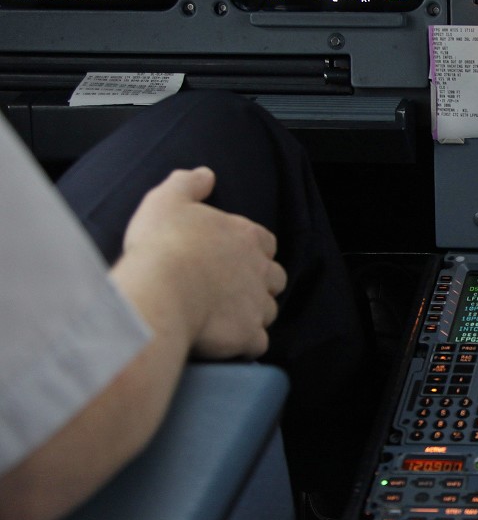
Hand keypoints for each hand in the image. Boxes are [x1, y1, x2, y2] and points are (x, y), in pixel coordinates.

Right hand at [120, 167, 285, 358]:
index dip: (252, 252)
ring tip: (225, 318)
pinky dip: (246, 345)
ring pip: (268, 312)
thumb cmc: (163, 244)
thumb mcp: (168, 200)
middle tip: (230, 291)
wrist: (161, 287)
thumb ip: (188, 184)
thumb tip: (206, 174)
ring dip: (253, 315)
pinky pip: (258, 344)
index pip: (265, 243)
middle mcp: (260, 270)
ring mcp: (257, 304)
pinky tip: (227, 344)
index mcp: (246, 237)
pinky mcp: (248, 335)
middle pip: (274, 278)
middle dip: (260, 285)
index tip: (232, 259)